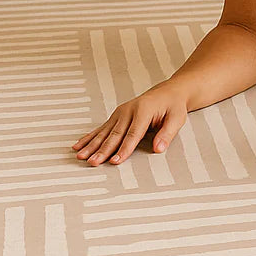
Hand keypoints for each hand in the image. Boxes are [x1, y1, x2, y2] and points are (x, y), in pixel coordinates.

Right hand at [72, 81, 188, 166]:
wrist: (168, 92)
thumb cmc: (173, 106)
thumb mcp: (177, 118)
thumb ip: (167, 133)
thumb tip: (158, 149)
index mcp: (144, 111)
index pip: (133, 134)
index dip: (124, 149)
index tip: (115, 162)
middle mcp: (129, 111)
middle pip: (115, 135)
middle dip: (103, 150)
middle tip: (93, 162)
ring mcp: (120, 113)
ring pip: (104, 132)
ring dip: (92, 145)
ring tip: (80, 156)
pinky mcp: (116, 116)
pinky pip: (101, 129)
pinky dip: (89, 137)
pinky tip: (78, 145)